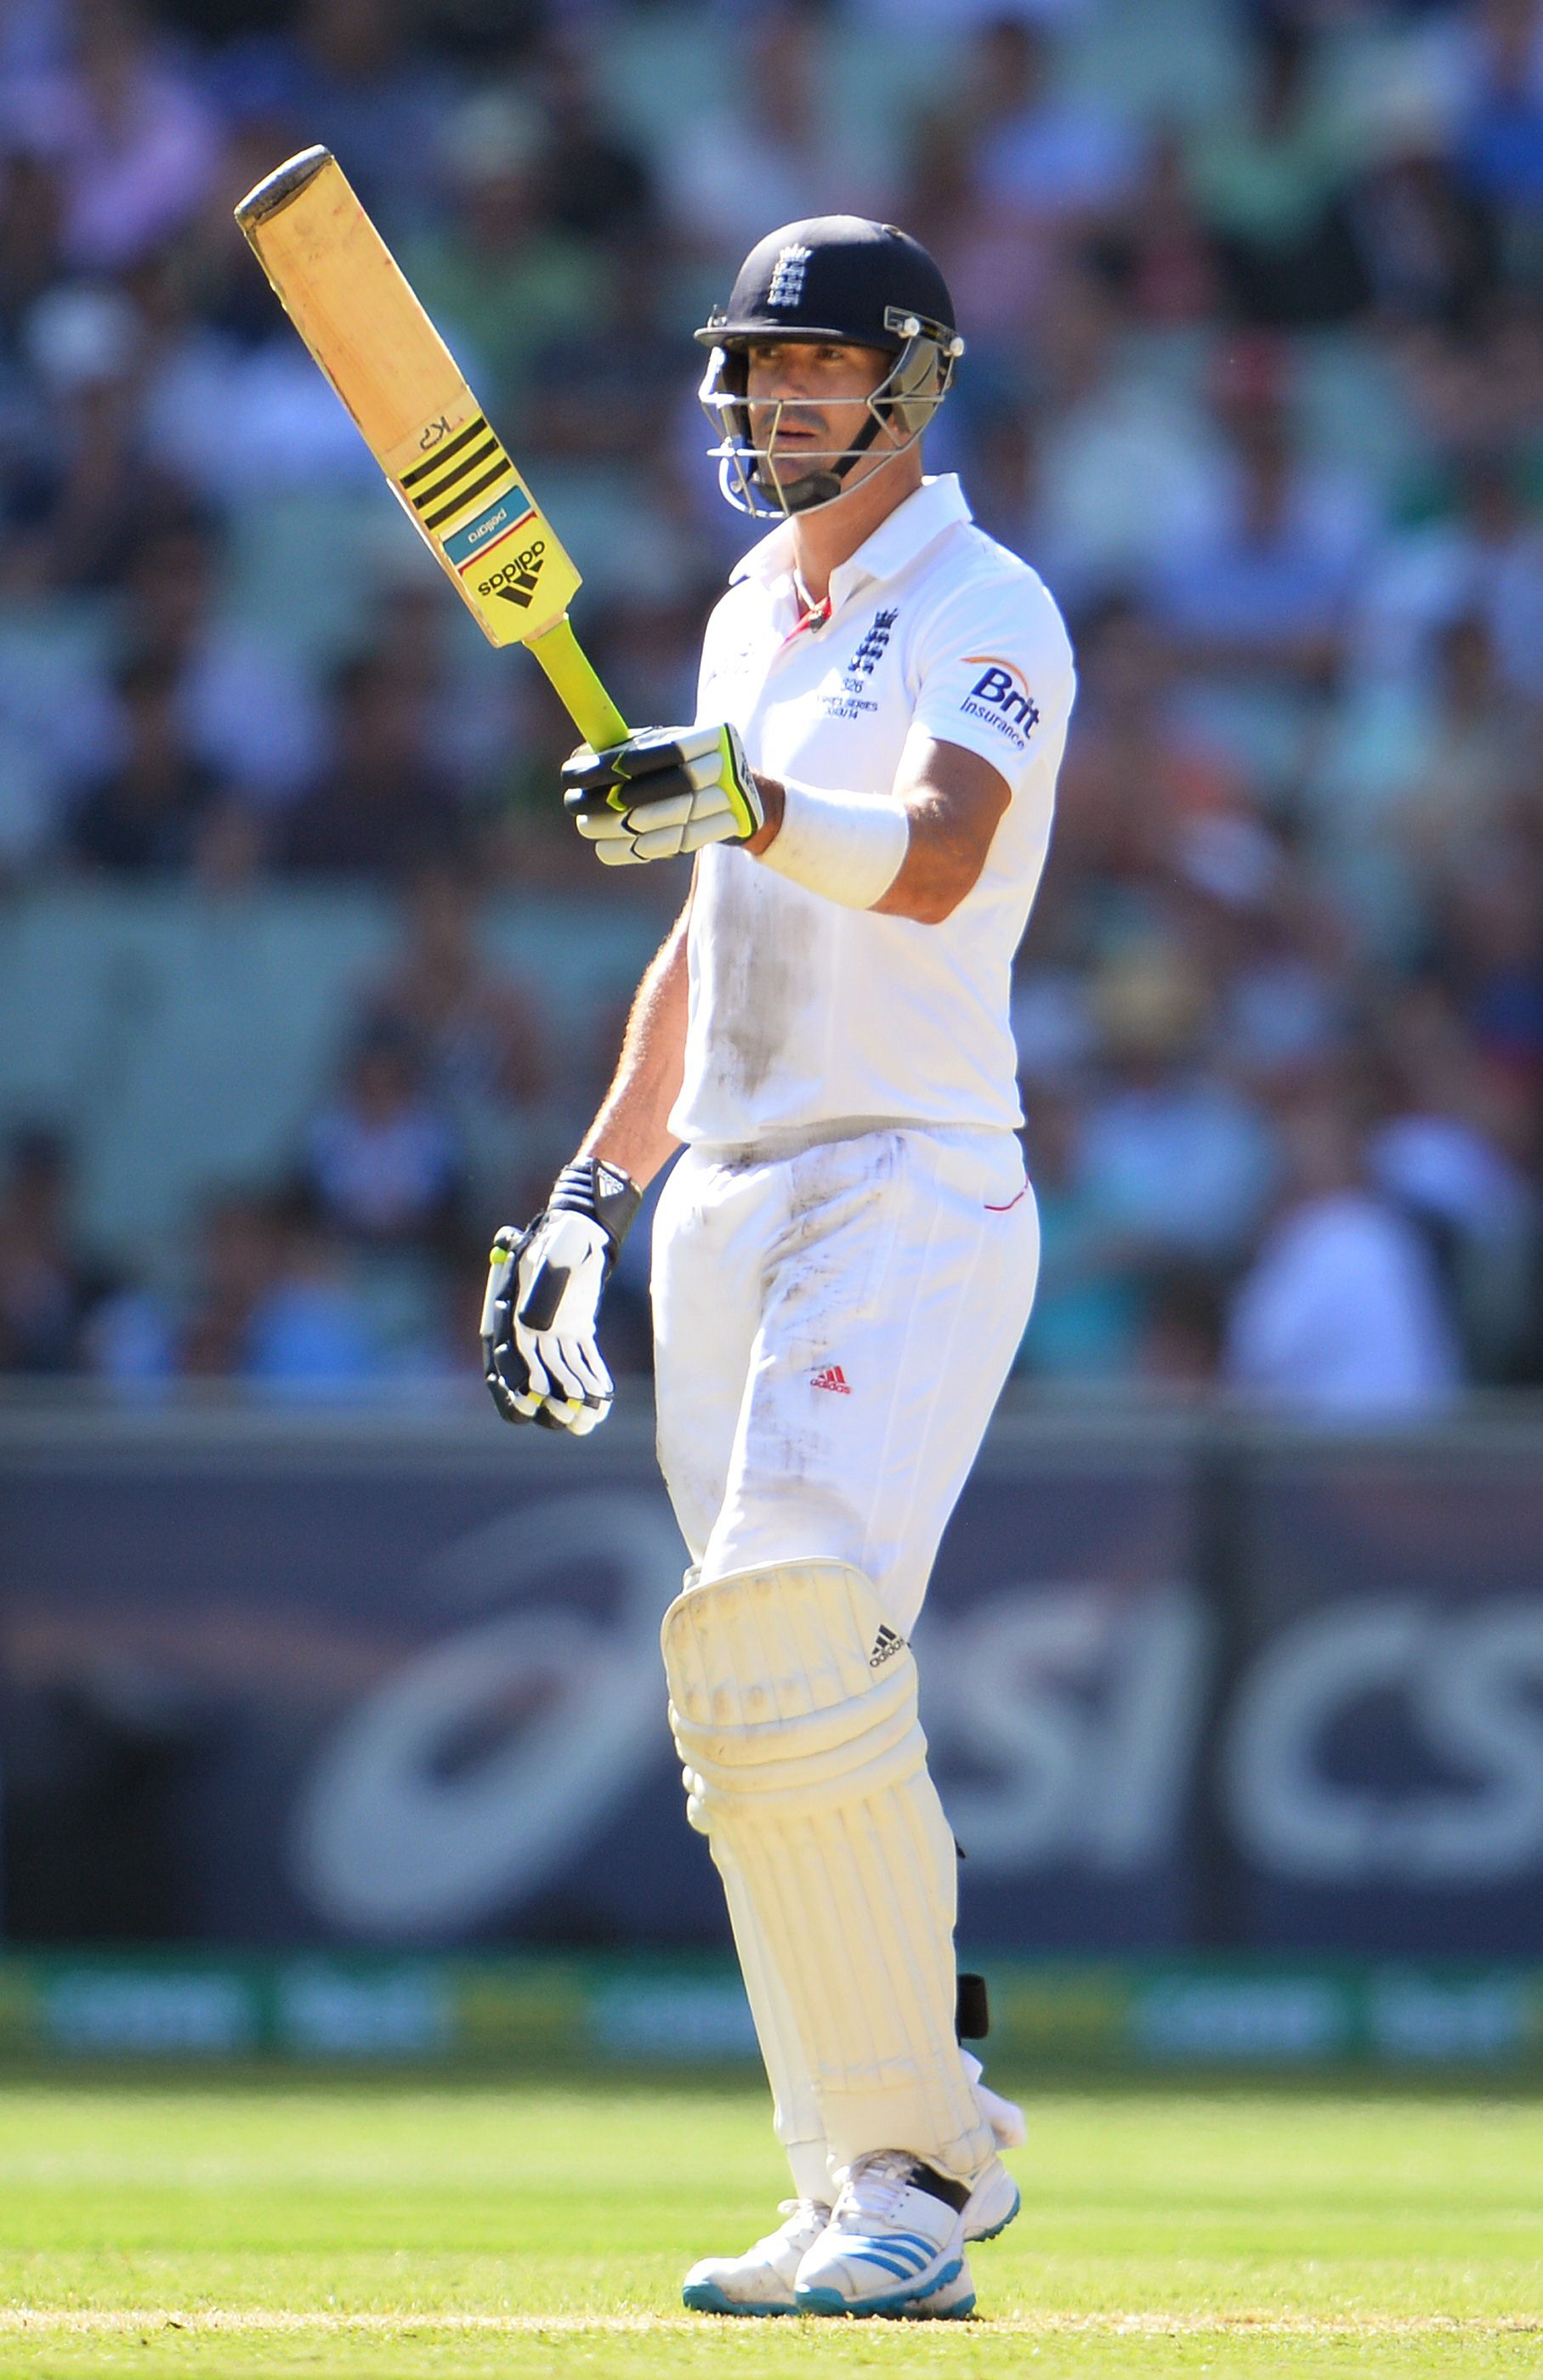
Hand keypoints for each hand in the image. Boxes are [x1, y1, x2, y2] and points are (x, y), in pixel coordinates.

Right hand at [481, 1158, 640, 1434]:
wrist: (583, 1228)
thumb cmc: (564, 1238)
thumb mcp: (553, 1257)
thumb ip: (543, 1288)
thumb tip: (533, 1326)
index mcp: (510, 1311)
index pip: (504, 1356)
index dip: (515, 1381)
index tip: (533, 1399)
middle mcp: (527, 1327)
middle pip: (531, 1373)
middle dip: (549, 1401)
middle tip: (567, 1419)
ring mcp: (551, 1332)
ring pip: (559, 1372)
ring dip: (573, 1396)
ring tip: (589, 1419)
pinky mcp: (574, 1331)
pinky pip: (580, 1360)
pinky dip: (591, 1379)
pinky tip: (604, 1398)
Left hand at [562, 723, 763, 864]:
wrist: (743, 795)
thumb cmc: (686, 766)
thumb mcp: (664, 746)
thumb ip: (627, 747)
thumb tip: (580, 756)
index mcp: (713, 734)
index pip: (661, 749)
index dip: (618, 762)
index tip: (575, 774)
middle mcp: (730, 763)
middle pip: (671, 785)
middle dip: (617, 797)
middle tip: (575, 805)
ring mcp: (736, 798)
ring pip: (673, 818)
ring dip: (622, 827)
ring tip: (586, 827)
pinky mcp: (731, 828)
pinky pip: (680, 843)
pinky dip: (640, 849)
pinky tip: (607, 848)